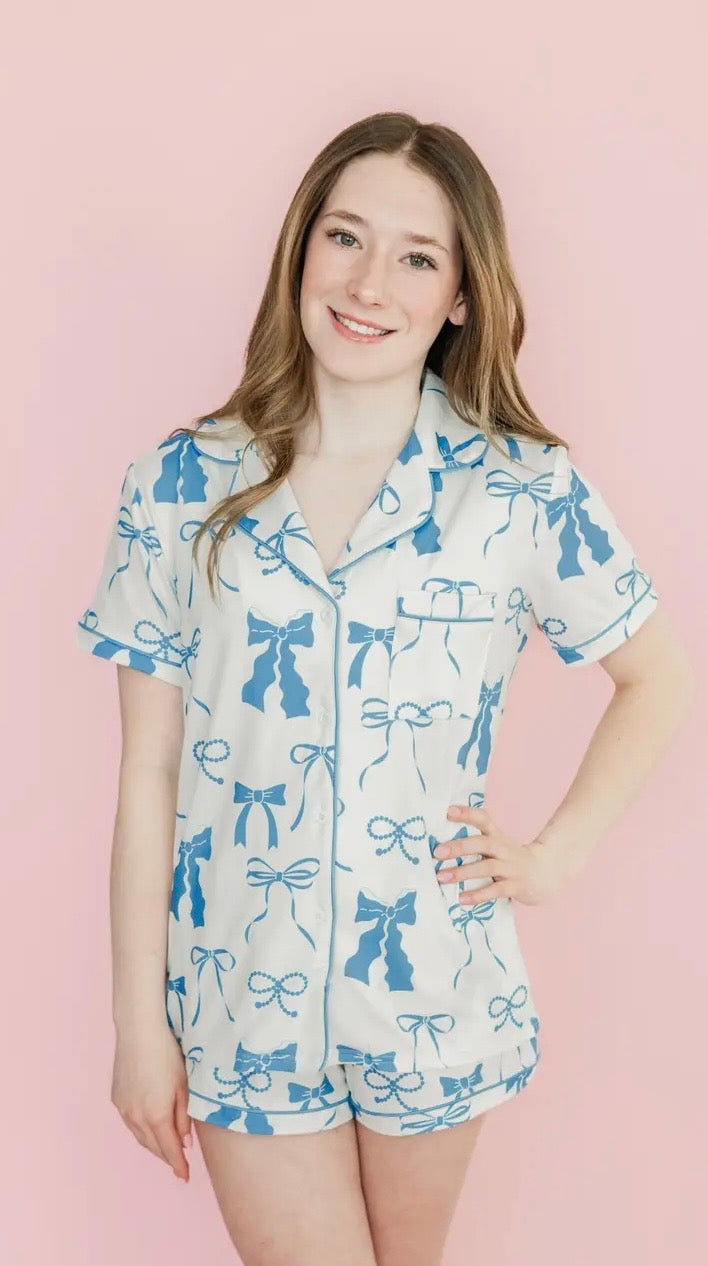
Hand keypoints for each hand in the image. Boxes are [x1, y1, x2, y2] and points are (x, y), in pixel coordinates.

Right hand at [111, 1021, 192, 1181]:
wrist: (139, 1032)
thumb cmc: (167, 1054)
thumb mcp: (183, 1085)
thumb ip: (184, 1116)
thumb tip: (185, 1142)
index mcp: (156, 1116)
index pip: (170, 1150)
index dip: (178, 1165)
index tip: (185, 1177)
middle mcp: (137, 1117)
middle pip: (153, 1147)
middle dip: (167, 1157)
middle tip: (179, 1164)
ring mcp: (123, 1109)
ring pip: (139, 1137)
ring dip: (153, 1145)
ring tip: (166, 1149)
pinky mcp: (116, 1099)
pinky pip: (130, 1123)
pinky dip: (141, 1130)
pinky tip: (149, 1127)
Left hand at [434, 805, 574, 906]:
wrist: (547, 873)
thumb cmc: (513, 859)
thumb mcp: (499, 845)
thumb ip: (477, 843)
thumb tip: (443, 845)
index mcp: (497, 837)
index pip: (483, 819)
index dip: (466, 814)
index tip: (448, 811)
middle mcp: (503, 849)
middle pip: (482, 843)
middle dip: (459, 847)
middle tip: (437, 852)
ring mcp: (510, 868)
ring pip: (486, 867)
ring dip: (462, 872)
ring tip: (442, 877)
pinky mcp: (515, 886)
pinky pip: (495, 890)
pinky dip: (478, 895)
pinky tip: (461, 898)